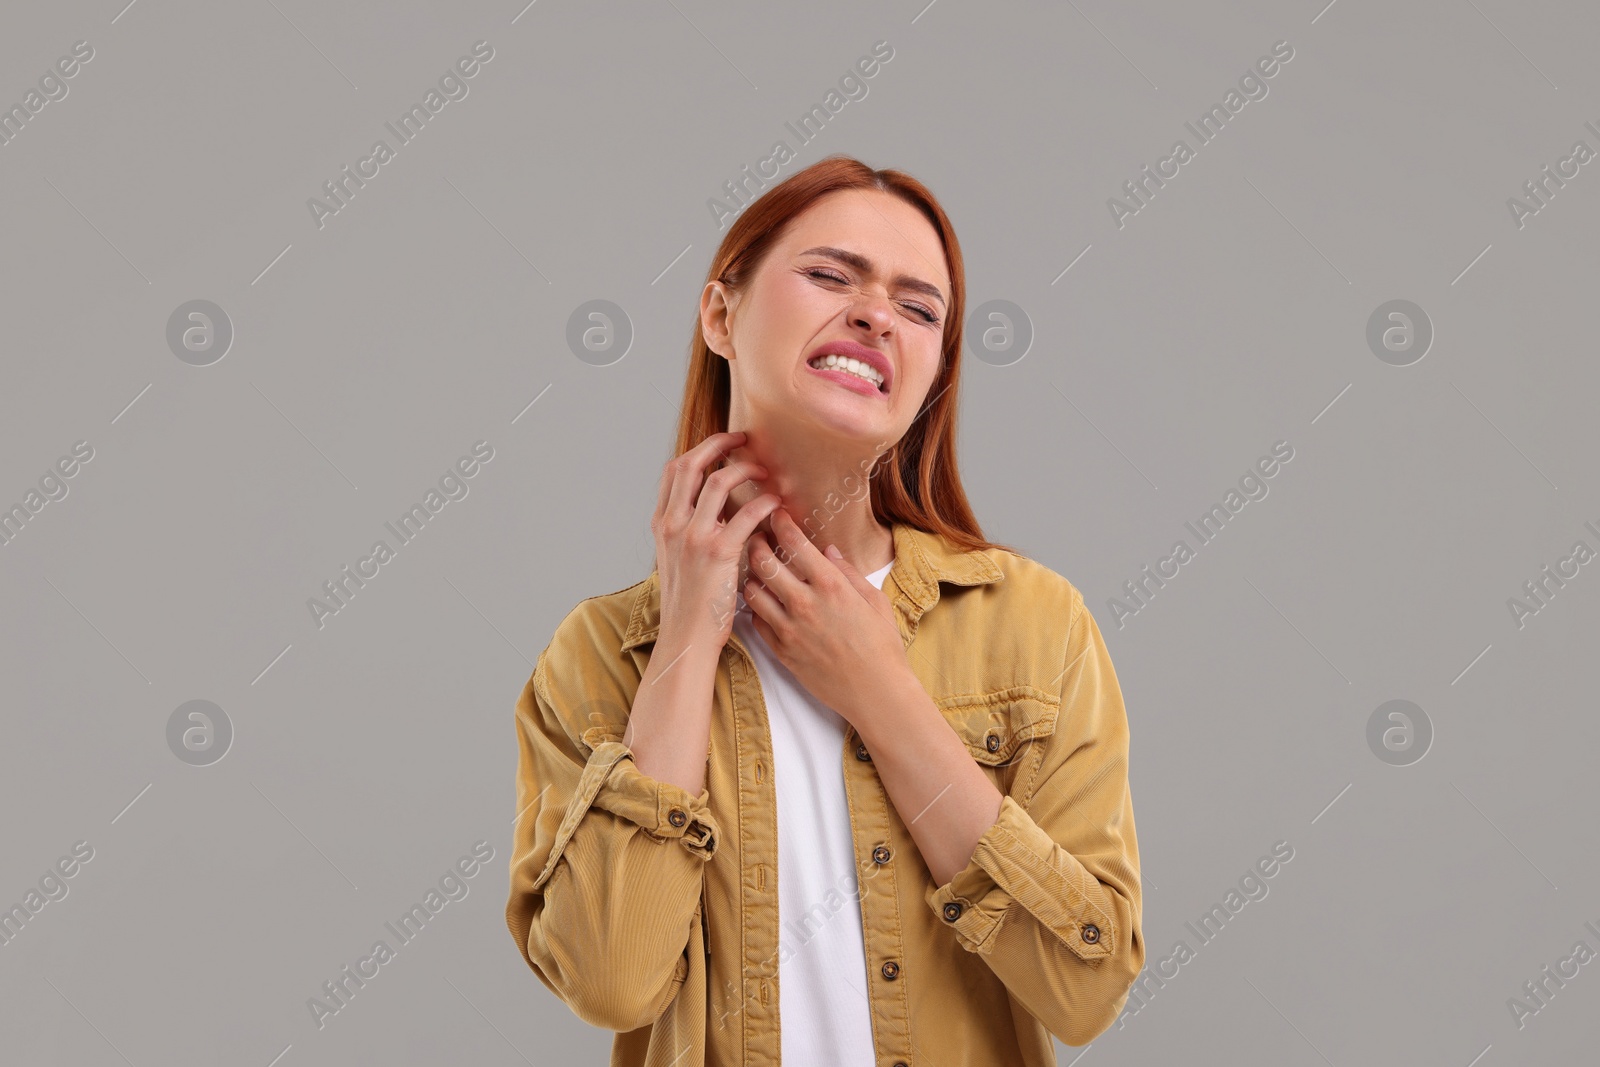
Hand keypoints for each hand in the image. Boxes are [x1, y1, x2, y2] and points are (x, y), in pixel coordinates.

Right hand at [651, 431, 782, 651]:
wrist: (687, 637)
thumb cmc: (688, 603)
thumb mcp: (676, 560)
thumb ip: (688, 531)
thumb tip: (715, 509)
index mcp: (662, 524)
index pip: (674, 471)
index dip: (700, 451)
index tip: (721, 446)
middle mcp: (673, 525)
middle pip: (692, 465)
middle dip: (718, 444)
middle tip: (742, 439)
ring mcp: (693, 537)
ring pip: (718, 482)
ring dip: (745, 469)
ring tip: (764, 472)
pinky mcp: (718, 552)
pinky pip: (745, 513)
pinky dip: (763, 502)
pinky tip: (775, 504)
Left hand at [741, 508, 910, 727]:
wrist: (876, 693)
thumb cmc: (882, 647)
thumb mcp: (874, 601)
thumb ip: (848, 572)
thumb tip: (828, 550)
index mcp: (830, 585)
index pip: (793, 542)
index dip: (779, 522)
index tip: (775, 513)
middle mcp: (805, 603)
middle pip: (762, 562)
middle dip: (755, 543)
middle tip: (757, 538)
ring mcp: (789, 629)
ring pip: (752, 591)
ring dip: (751, 576)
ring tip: (757, 571)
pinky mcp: (781, 652)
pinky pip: (756, 622)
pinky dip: (756, 608)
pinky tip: (764, 602)